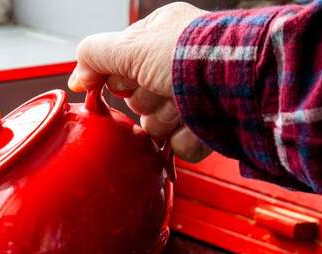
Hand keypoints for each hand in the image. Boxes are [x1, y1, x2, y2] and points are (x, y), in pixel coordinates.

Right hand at [68, 2, 211, 161]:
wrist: (245, 85)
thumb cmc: (196, 55)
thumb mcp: (131, 46)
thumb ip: (94, 55)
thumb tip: (77, 77)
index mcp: (161, 38)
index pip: (120, 66)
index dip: (118, 79)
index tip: (120, 83)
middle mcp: (177, 66)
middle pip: (137, 101)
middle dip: (148, 101)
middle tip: (164, 88)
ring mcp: (193, 97)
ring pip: (156, 126)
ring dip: (167, 120)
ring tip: (187, 105)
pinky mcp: (207, 127)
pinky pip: (179, 146)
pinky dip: (187, 138)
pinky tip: (199, 122)